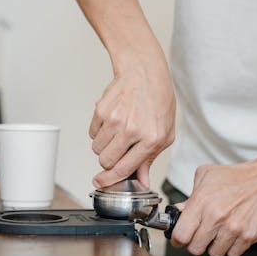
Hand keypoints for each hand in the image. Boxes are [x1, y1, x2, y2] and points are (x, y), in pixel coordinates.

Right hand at [90, 54, 175, 187]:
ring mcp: (115, 119)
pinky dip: (99, 131)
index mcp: (151, 139)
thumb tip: (141, 181)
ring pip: (97, 148)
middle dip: (109, 160)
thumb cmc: (158, 101)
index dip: (110, 180)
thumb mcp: (164, 133)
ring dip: (104, 145)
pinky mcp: (102, 110)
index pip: (124, 169)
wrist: (144, 72)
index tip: (101, 183)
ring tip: (118, 131)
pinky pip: (92, 133)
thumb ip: (150, 160)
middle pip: (106, 161)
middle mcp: (132, 130)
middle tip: (118, 149)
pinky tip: (113, 120)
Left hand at [171, 161, 256, 255]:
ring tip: (221, 231)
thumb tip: (178, 212)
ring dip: (215, 245)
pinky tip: (233, 233)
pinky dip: (232, 247)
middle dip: (196, 243)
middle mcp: (217, 217)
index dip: (178, 239)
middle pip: (195, 249)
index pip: (181, 235)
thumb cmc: (236, 176)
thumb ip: (189, 196)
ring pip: (214, 253)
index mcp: (202, 202)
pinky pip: (233, 253)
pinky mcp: (250, 236)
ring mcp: (234, 228)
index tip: (181, 238)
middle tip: (202, 234)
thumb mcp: (206, 176)